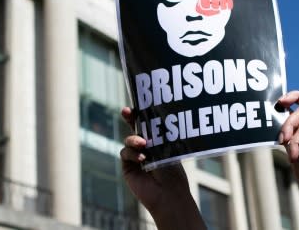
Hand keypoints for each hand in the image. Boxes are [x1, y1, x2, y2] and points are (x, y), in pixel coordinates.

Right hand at [120, 107, 205, 229]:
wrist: (168, 193)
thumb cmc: (173, 171)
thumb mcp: (167, 147)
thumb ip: (157, 135)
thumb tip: (150, 117)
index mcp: (158, 140)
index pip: (149, 123)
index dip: (142, 113)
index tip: (137, 104)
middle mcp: (146, 146)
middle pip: (135, 127)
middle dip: (130, 117)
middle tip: (127, 111)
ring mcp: (136, 156)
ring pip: (129, 140)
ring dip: (134, 139)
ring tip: (143, 143)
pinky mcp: (128, 166)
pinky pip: (125, 153)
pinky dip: (132, 153)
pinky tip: (142, 158)